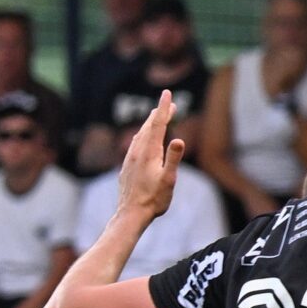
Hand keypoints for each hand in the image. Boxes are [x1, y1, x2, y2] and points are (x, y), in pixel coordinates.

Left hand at [116, 92, 183, 219]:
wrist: (131, 213)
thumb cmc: (153, 199)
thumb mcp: (168, 180)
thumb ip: (173, 158)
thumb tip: (179, 139)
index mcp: (149, 152)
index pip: (158, 124)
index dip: (164, 108)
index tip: (167, 94)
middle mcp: (138, 151)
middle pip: (149, 126)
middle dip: (159, 113)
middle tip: (168, 103)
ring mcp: (130, 158)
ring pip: (140, 134)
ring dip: (150, 124)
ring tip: (157, 117)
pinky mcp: (127, 166)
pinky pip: (135, 144)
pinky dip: (142, 135)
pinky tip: (142, 138)